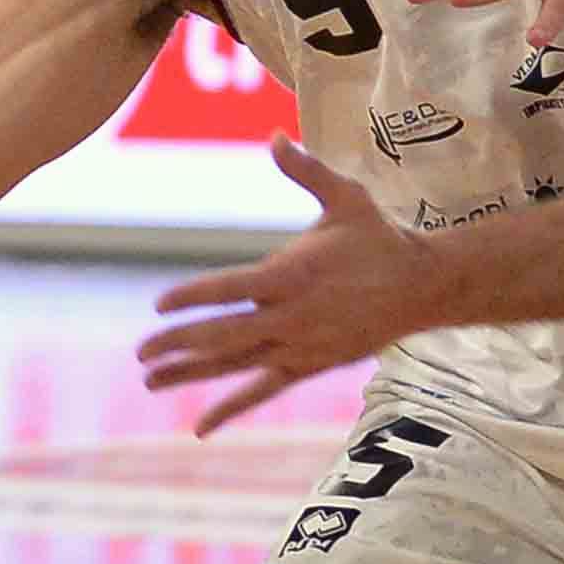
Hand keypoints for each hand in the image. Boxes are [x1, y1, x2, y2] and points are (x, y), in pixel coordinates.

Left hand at [140, 142, 449, 436]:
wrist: (423, 287)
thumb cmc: (380, 238)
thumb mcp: (345, 198)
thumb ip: (305, 171)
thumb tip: (274, 136)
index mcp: (292, 274)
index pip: (230, 288)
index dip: (193, 297)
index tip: (159, 304)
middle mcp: (291, 316)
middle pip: (224, 335)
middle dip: (179, 343)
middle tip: (141, 352)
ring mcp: (300, 346)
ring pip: (236, 365)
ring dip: (191, 374)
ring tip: (151, 381)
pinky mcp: (310, 366)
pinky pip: (263, 391)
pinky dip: (230, 408)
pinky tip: (200, 427)